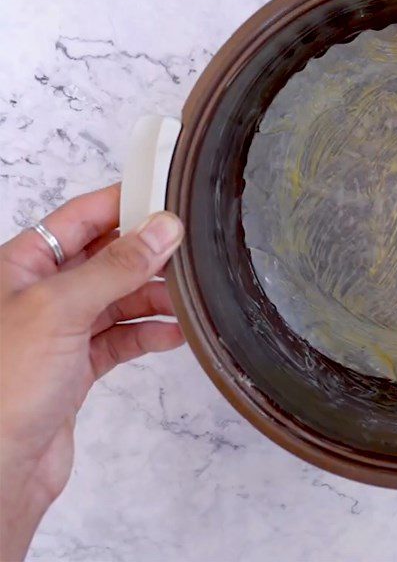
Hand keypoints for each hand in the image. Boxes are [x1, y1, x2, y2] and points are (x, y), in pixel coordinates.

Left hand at [0, 185, 184, 561]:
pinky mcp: (76, 365)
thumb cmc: (2, 387)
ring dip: (154, 298)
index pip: (81, 217)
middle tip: (188, 252)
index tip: (167, 197)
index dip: (124, 203)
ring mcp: (59, 330)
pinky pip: (121, 337)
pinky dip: (149, 334)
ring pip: (119, 298)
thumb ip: (116, 266)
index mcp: (22, 265)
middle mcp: (40, 293)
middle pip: (106, 257)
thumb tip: (161, 228)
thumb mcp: (60, 308)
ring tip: (189, 299)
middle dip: (148, 255)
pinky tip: (175, 334)